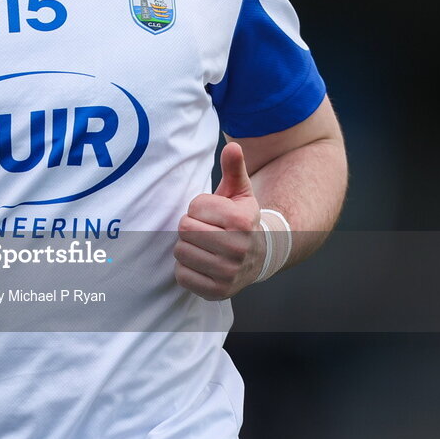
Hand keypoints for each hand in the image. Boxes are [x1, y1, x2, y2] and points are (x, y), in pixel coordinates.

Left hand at [173, 142, 264, 299]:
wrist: (259, 256)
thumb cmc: (240, 219)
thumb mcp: (240, 192)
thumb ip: (234, 168)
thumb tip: (233, 146)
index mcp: (242, 222)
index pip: (194, 208)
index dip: (198, 208)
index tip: (212, 214)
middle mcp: (238, 250)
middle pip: (184, 229)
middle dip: (190, 226)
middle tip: (205, 230)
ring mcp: (229, 274)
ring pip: (180, 252)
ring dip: (187, 247)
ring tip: (204, 246)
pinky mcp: (217, 292)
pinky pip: (181, 275)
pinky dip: (186, 268)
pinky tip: (202, 263)